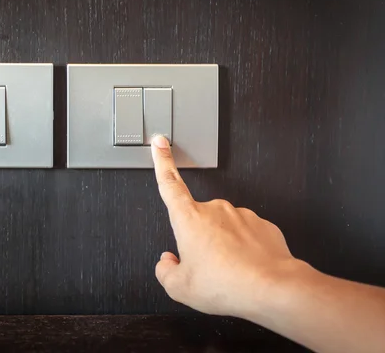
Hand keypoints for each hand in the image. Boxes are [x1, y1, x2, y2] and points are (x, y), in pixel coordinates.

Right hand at [151, 135, 300, 317]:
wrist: (272, 288)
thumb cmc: (227, 284)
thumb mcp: (180, 287)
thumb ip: (165, 271)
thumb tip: (167, 262)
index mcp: (189, 218)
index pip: (169, 182)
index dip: (162, 161)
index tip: (160, 144)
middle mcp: (215, 210)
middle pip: (198, 221)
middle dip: (199, 241)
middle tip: (206, 268)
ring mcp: (241, 215)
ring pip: (223, 230)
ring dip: (222, 247)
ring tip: (228, 272)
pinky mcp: (262, 225)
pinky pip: (246, 237)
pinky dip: (243, 251)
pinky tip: (245, 269)